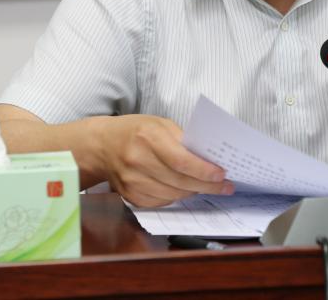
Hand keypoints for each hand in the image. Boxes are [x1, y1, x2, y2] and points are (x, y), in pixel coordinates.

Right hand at [95, 115, 234, 206]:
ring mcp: (132, 181)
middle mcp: (138, 161)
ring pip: (173, 195)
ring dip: (194, 192)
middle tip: (225, 186)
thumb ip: (183, 140)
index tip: (222, 174)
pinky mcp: (130, 196)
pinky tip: (185, 190)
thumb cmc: (136, 131)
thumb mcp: (160, 124)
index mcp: (147, 137)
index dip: (204, 171)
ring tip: (207, 187)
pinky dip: (176, 197)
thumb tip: (209, 158)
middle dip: (207, 185)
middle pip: (180, 181)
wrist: (102, 145)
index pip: (181, 161)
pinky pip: (161, 202)